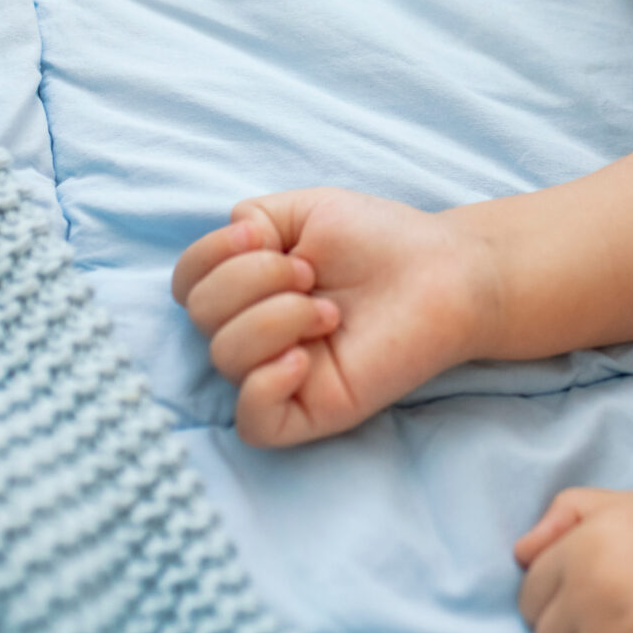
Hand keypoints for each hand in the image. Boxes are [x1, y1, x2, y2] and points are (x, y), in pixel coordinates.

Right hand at [170, 189, 495, 446]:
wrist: (444, 272)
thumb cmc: (381, 242)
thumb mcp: (306, 210)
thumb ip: (251, 217)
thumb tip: (230, 243)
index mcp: (248, 288)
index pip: (187, 284)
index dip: (208, 257)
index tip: (260, 238)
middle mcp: (256, 333)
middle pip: (202, 316)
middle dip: (252, 280)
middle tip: (313, 276)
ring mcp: (280, 375)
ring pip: (225, 359)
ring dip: (274, 320)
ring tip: (329, 311)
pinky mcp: (309, 413)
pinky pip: (253, 422)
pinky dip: (264, 385)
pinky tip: (301, 359)